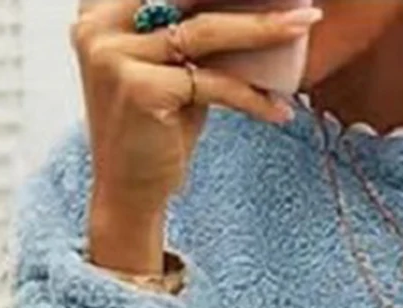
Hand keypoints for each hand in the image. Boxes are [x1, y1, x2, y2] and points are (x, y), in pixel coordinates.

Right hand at [72, 2, 322, 272]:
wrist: (129, 193)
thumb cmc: (156, 128)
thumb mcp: (172, 67)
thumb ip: (195, 29)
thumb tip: (260, 1)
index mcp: (100, 8)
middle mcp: (99, 24)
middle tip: (295, 1)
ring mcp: (113, 55)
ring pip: (206, 32)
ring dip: (262, 28)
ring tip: (304, 24)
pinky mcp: (139, 90)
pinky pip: (212, 83)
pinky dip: (251, 95)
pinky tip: (279, 108)